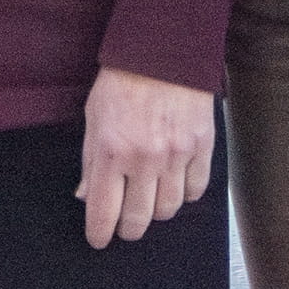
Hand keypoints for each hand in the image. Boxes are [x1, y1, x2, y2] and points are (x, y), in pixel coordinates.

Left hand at [76, 66, 216, 248]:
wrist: (165, 49)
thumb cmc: (123, 81)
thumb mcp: (94, 117)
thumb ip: (90, 161)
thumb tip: (85, 198)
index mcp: (112, 150)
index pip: (103, 211)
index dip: (100, 233)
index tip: (99, 240)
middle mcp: (145, 158)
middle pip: (138, 219)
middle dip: (128, 229)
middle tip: (125, 227)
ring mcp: (177, 154)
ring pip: (168, 209)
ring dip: (156, 212)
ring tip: (149, 201)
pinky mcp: (202, 146)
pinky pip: (195, 190)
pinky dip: (184, 194)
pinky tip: (174, 185)